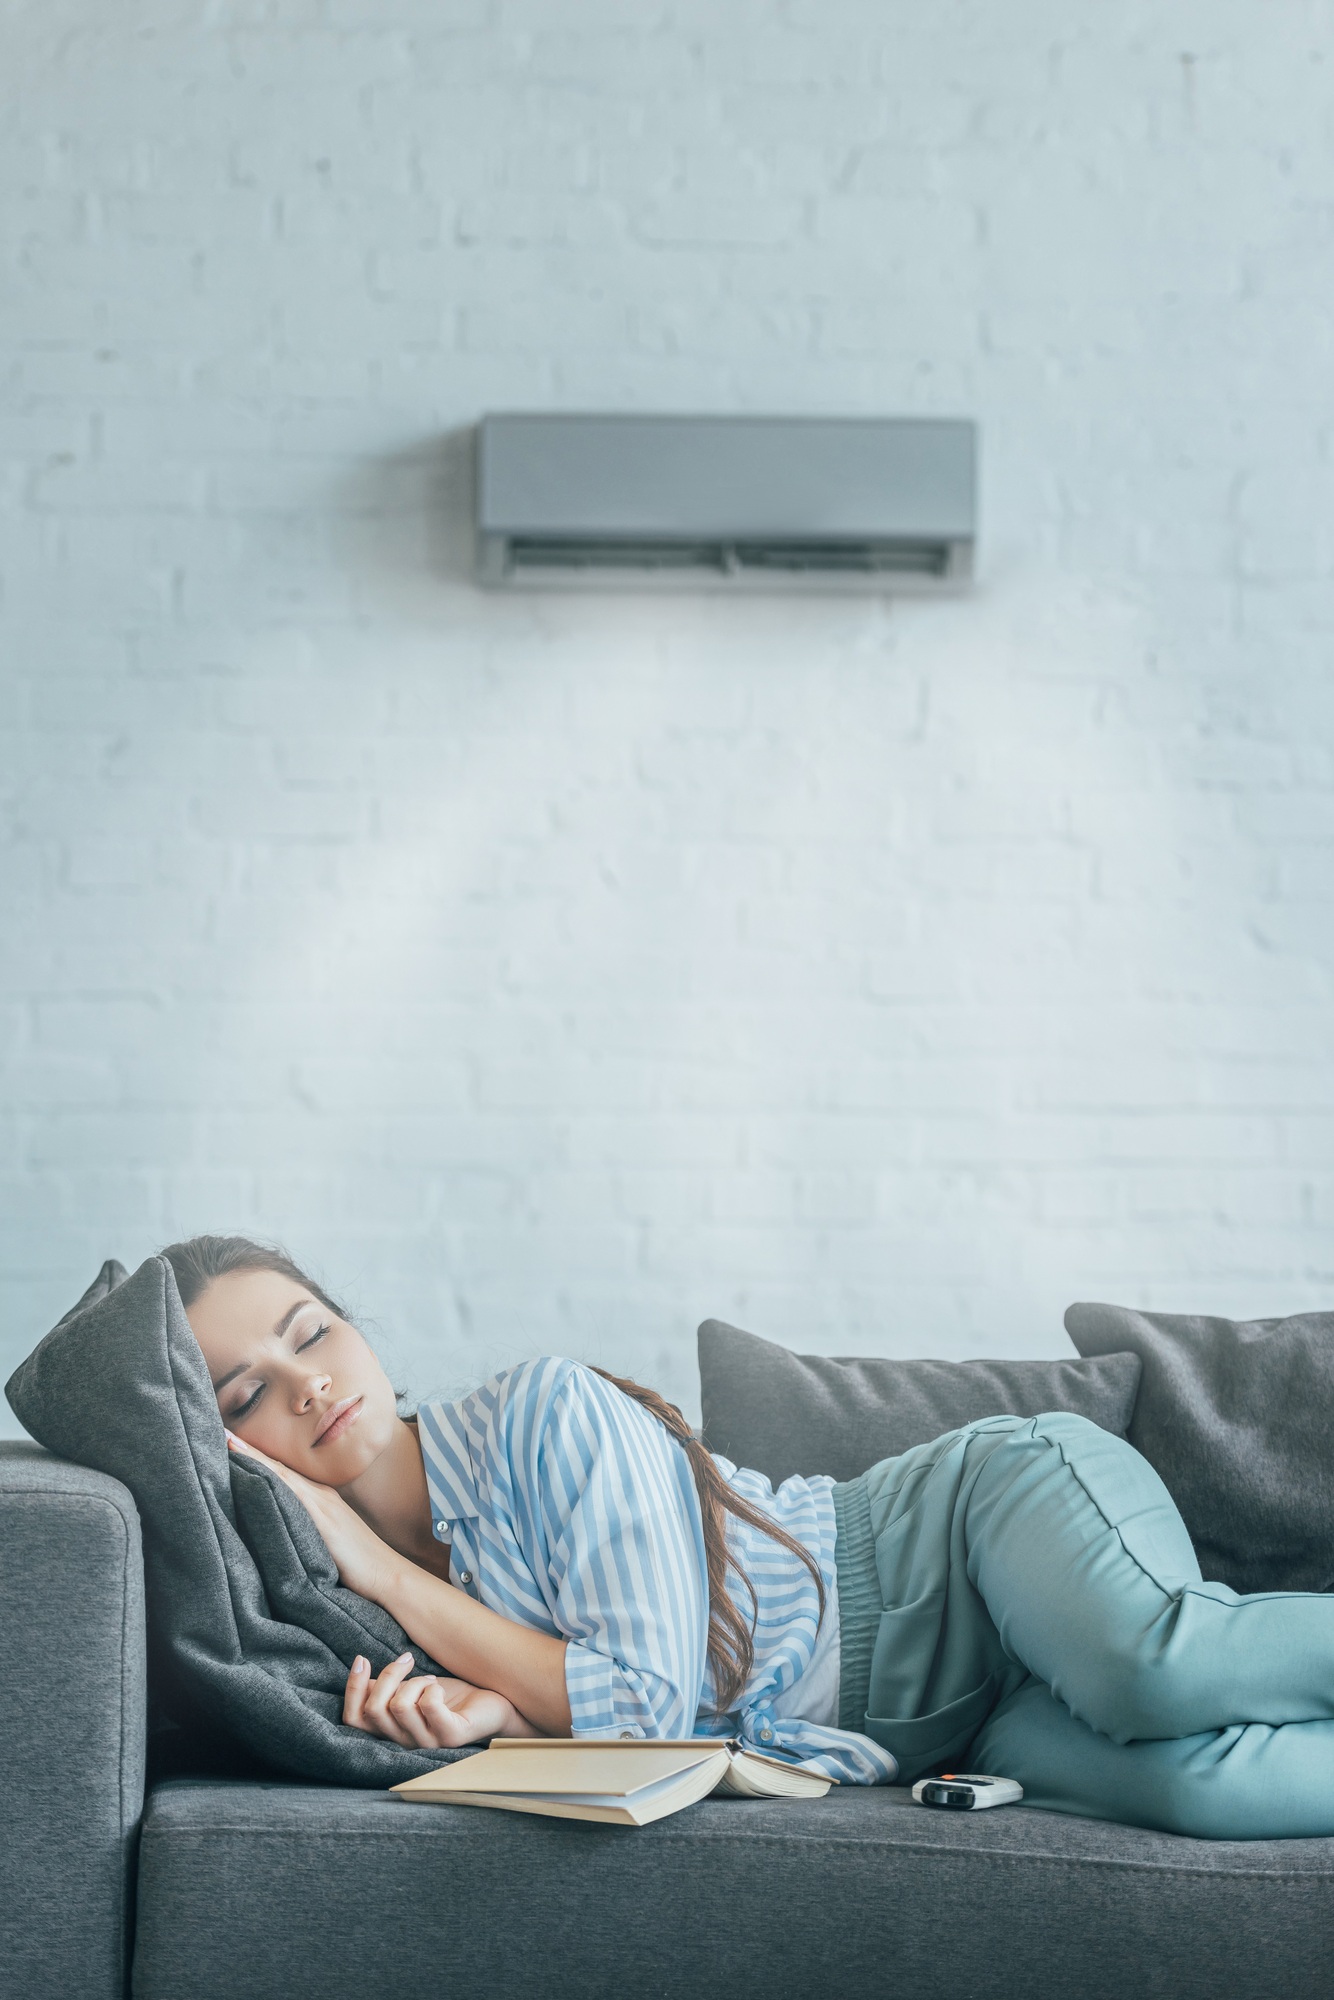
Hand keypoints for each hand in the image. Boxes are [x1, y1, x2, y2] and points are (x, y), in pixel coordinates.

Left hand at [226, 1430, 397, 1603]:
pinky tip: (254, 1469)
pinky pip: (292, 1493)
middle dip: (249, 1448)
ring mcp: (322, 1504)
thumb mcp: (328, 1541)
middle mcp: (320, 1494)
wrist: (387, 1574)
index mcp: (320, 1498)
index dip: (256, 1456)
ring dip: (254, 1456)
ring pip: (280, 1474)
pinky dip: (271, 1477)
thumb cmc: (358, 1564)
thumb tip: (280, 1530)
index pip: (281, 1472)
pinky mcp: (324, 1519)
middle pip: (277, 1466)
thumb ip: (307, 1530)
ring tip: (227, 1439)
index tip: (230, 1441)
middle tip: (222, 1429)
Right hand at [343, 1653, 537, 1747]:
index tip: (361, 1659)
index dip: (352, 1690)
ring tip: (431, 1680)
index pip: (354, 1721)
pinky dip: (431, 1687)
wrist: (494, 1703)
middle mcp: (406, 1743)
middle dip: (388, 1675)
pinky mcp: (451, 1737)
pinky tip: (440, 1688)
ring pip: (399, 1706)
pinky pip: (428, 1706)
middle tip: (407, 1660)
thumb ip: (387, 1689)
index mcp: (393, 1732)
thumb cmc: (452, 1697)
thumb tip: (361, 1675)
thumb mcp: (413, 1688)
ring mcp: (429, 1744)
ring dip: (414, 1681)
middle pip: (374, 1710)